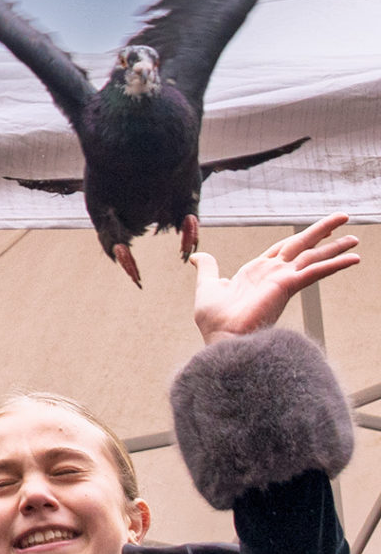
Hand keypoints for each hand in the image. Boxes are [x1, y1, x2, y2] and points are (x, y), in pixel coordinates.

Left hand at [192, 214, 359, 343]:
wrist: (221, 336)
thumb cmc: (214, 319)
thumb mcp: (208, 285)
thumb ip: (208, 268)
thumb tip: (197, 256)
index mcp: (257, 271)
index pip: (283, 248)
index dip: (300, 237)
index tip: (319, 230)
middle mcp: (274, 273)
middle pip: (302, 245)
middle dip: (323, 231)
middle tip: (344, 217)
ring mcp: (282, 279)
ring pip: (313, 256)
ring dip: (335, 247)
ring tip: (356, 238)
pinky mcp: (287, 286)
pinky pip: (315, 272)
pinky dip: (334, 264)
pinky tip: (353, 258)